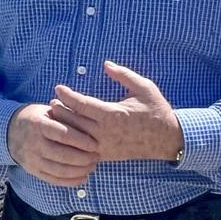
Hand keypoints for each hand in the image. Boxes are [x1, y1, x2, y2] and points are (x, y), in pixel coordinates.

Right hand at [7, 103, 100, 185]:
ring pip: (60, 170)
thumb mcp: (47, 111)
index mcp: (38, 125)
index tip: (95, 144)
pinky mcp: (33, 171)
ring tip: (92, 166)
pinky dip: (70, 181)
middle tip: (97, 157)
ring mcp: (32, 159)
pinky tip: (83, 177)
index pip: (63, 135)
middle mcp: (33, 143)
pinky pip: (54, 180)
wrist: (10, 131)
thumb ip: (66, 117)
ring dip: (79, 171)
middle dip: (83, 158)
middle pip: (63, 155)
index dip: (81, 141)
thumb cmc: (36, 118)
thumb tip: (88, 123)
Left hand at [50, 61, 183, 161]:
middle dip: (60, 110)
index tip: (58, 87)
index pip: (82, 104)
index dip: (67, 95)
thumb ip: (124, 75)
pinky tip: (67, 132)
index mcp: (113, 114)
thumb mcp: (144, 87)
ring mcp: (105, 146)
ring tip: (55, 114)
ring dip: (64, 125)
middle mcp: (106, 132)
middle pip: (74, 121)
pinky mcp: (106, 155)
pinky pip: (83, 148)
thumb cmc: (156, 110)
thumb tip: (106, 64)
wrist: (168, 139)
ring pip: (76, 137)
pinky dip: (73, 140)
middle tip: (51, 100)